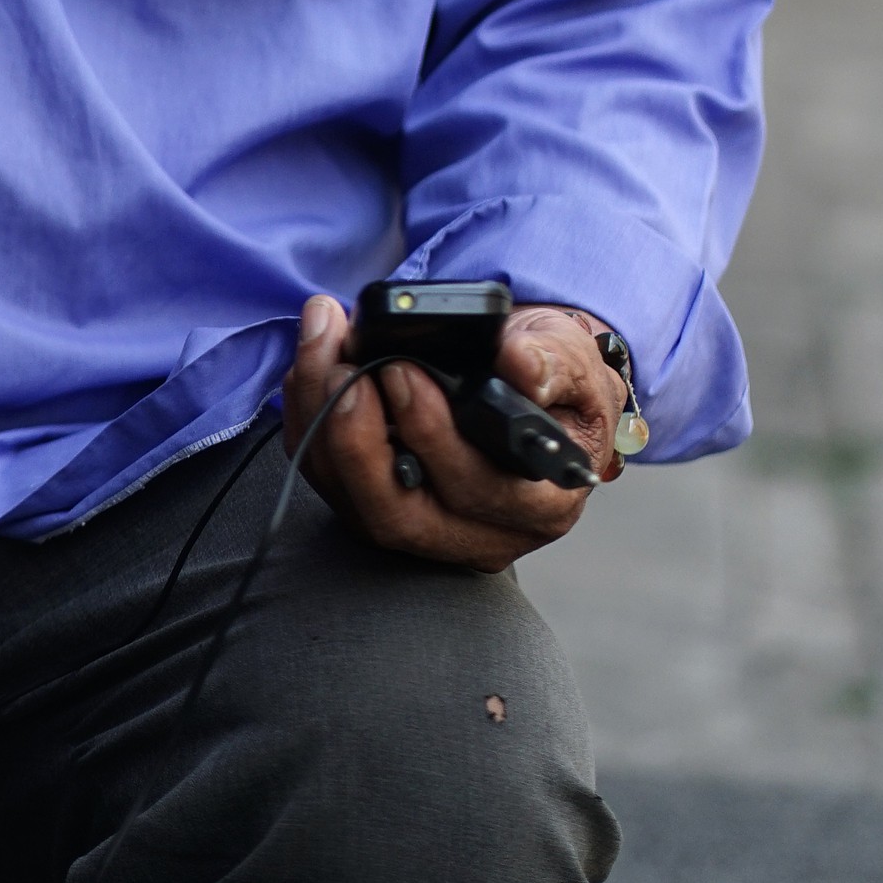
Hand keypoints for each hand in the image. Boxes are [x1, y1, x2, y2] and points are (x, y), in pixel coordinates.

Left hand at [283, 294, 627, 571]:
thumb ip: (553, 362)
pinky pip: (331, 483)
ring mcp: (426, 529)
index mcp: (541, 504)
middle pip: (400, 515)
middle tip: (344, 365)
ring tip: (322, 347)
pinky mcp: (383, 508)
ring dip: (324, 422)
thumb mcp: (572, 359)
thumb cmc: (553, 378)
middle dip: (358, 438)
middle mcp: (482, 534)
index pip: (482, 492)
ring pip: (354, 502)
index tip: (401, 370)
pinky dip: (310, 424)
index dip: (434, 438)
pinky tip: (312, 366)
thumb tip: (518, 365)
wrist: (527, 385)